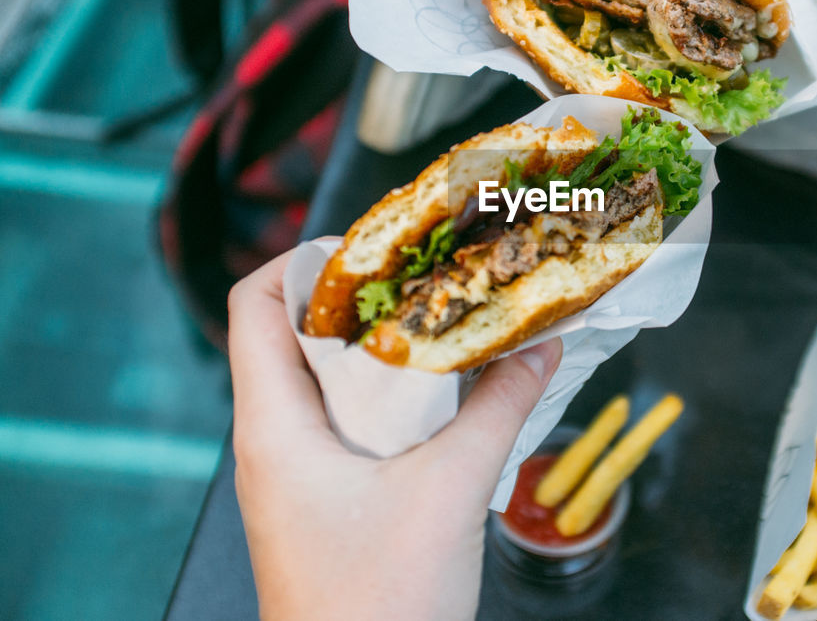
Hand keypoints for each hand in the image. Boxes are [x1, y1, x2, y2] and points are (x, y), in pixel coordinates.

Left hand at [228, 250, 561, 620]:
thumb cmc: (380, 599)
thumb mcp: (450, 490)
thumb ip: (500, 408)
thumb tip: (543, 341)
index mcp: (273, 426)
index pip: (256, 306)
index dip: (306, 261)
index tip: (380, 248)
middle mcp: (273, 440)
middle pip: (296, 334)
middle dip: (364, 298)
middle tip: (433, 275)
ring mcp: (296, 472)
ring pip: (327, 380)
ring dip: (383, 349)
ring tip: (448, 322)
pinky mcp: (325, 497)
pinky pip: (349, 422)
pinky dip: (392, 394)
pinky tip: (449, 392)